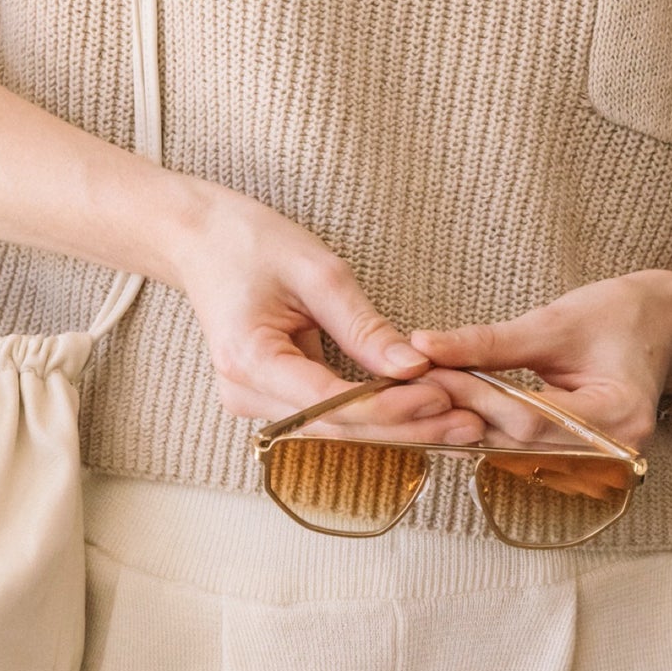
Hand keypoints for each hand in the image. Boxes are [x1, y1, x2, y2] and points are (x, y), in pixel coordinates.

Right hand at [170, 187, 488, 440]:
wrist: (201, 241)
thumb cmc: (250, 244)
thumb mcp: (317, 273)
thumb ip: (364, 326)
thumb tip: (415, 367)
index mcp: (249, 360)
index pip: (329, 401)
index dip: (389, 406)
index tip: (442, 396)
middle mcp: (245, 394)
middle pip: (337, 427)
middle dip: (405, 427)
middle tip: (469, 424)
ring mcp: (254, 402)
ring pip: (336, 429)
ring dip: (397, 427)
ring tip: (460, 424)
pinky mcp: (270, 400)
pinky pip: (328, 416)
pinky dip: (376, 415)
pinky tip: (423, 416)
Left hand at [408, 270, 671, 452]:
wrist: (662, 327)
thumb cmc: (618, 317)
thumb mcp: (553, 322)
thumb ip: (489, 343)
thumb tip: (424, 346)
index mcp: (619, 415)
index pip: (531, 417)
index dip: (475, 397)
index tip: (430, 372)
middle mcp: (614, 453)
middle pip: (520, 444)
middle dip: (465, 414)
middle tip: (415, 390)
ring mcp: (601, 465)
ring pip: (516, 454)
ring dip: (470, 427)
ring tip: (428, 399)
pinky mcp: (583, 462)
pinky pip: (526, 453)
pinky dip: (490, 432)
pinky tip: (456, 413)